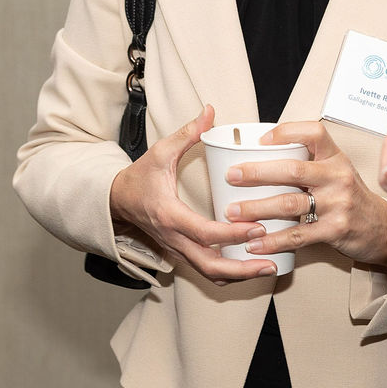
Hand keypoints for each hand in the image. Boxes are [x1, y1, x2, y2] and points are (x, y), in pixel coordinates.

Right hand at [109, 104, 274, 282]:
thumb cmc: (138, 178)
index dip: (233, 234)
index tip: (258, 227)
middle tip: (270, 263)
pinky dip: (228, 273)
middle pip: (210, 265)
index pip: (204, 233)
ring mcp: (177, 249)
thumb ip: (186, 133)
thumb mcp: (159, 152)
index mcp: (169, 215)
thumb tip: (209, 112)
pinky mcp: (181, 253)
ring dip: (238, 276)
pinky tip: (248, 266)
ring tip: (267, 268)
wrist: (116, 201)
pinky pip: (206, 270)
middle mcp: (174, 238)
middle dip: (242, 269)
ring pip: (209, 273)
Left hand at [229, 122, 386, 268]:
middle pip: (292, 170)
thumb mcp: (336, 169)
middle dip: (257, 172)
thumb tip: (262, 152)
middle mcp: (338, 176)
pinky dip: (272, 240)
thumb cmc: (350, 195)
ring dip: (256, 208)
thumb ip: (309, 161)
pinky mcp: (335, 230)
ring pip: (289, 203)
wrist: (381, 228)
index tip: (261, 139)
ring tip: (233, 212)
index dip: (286, 132)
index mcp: (335, 157)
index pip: (313, 132)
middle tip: (232, 175)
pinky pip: (297, 235)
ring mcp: (337, 203)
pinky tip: (254, 243)